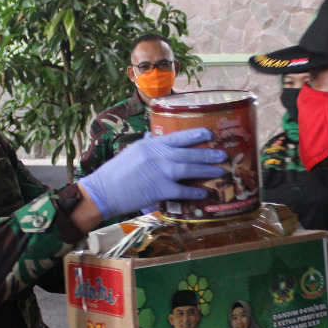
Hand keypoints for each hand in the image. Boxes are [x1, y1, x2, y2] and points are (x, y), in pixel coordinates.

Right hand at [78, 128, 226, 219]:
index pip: (178, 136)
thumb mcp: (132, 151)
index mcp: (151, 144)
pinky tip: (204, 193)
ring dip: (207, 170)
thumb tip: (152, 134)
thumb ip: (146, 144)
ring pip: (190, 169)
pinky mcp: (159, 189)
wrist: (104, 190)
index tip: (210, 133)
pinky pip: (182, 190)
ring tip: (221, 171)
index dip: (196, 135)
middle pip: (189, 153)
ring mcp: (160, 172)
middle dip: (208, 154)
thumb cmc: (116, 171)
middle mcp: (158, 155)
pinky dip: (194, 192)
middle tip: (224, 154)